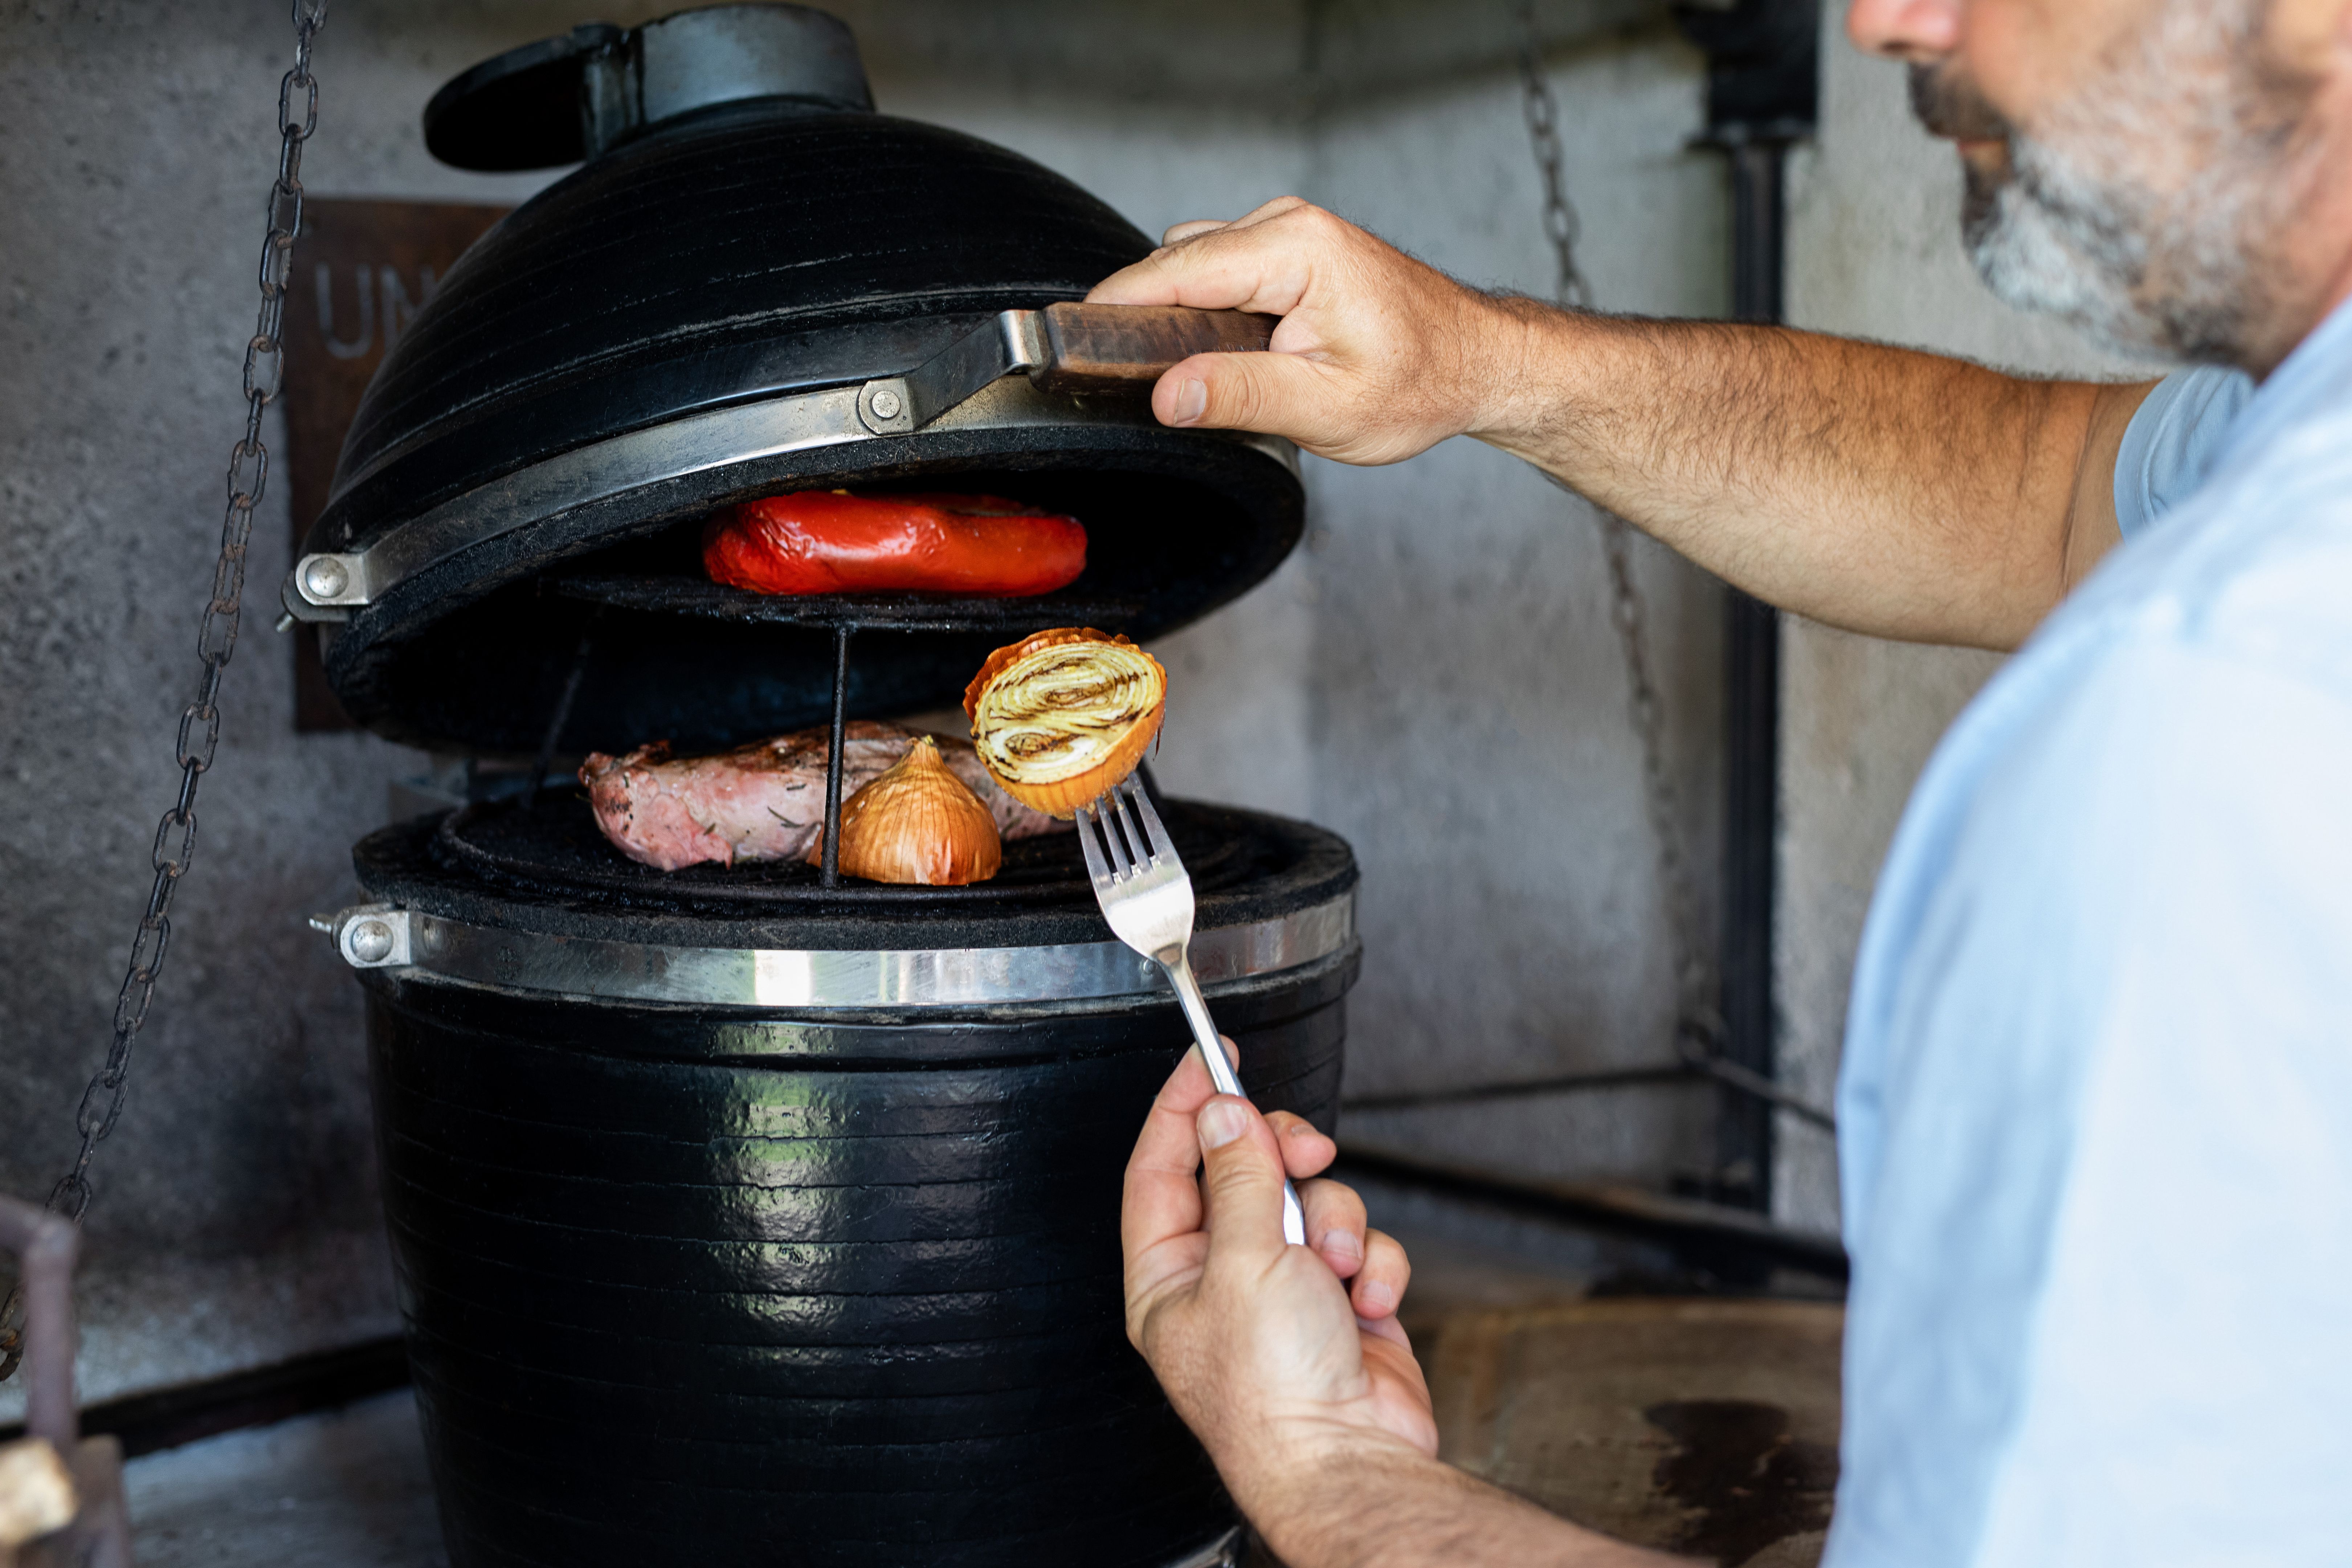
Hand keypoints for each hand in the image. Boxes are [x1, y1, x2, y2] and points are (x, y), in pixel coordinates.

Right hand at [1085, 197, 1523, 465]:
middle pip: (1176, 264)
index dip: (1116, 307)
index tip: (1069, 341)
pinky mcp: (1288, 247)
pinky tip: (1225, 352)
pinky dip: (1205, 307)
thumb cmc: (1420, 384)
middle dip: (1146, 318)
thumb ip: (1241, 396)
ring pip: (1192, 265)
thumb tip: (1168, 395)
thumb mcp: (1327, 408)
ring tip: (1192, 373)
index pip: (1175, 271)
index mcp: (1295, 249)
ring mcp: (1287, 230)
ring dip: (1180, 314)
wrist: (1476, 364)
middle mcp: (1287, 224)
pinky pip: (1218, 269)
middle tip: (1137, 383)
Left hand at [1121, 1039, 1437, 1525]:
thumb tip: (1222, 1113)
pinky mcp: (1344, 1302)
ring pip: (1315, 1202)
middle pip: (1248, 1171)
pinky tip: (1368, 1301)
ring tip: (1336, 1269)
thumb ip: (1239, 1177)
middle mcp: (1223, 1278)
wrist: (1348, 1458)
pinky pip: (1363, 1246)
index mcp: (1170, 1274)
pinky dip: (1373, 1266)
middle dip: (1285, 1158)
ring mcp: (1286, 1289)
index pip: (1162, 1166)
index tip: (1209, 1054)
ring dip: (1337, 1225)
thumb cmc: (1275, 1389)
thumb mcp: (1245, 1260)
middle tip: (1308, 1151)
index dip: (1183, 1105)